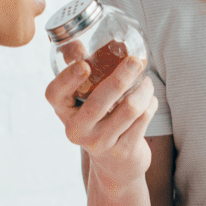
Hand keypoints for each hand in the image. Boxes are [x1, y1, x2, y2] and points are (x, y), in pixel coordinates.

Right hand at [45, 53, 156, 195]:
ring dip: (143, 90)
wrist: (114, 163)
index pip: (55, 94)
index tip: (84, 65)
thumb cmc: (97, 116)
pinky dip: (150, 105)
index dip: (67, 78)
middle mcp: (76, 129)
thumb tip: (75, 43)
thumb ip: (77, 66)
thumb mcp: (82, 96)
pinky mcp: (121, 151)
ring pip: (128, 110)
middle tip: (135, 60)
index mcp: (63, 110)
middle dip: (121, 78)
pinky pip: (142, 121)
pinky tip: (149, 100)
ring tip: (147, 81)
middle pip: (99, 102)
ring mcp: (99, 143)